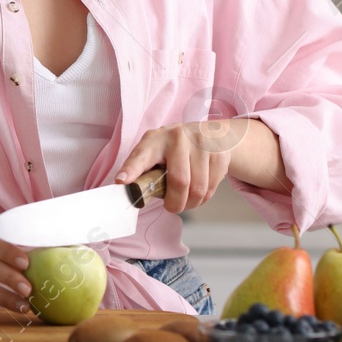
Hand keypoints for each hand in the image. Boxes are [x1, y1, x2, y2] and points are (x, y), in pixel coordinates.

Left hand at [115, 120, 246, 212]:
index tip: (122, 181)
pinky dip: (204, 197)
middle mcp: (178, 138)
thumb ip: (144, 172)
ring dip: (191, 203)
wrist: (211, 134)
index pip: (141, 156)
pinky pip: (211, 188)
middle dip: (175, 203)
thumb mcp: (156, 153)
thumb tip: (133, 195)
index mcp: (155, 140)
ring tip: (187, 199)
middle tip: (172, 207)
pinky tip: (200, 189)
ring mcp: (201, 144)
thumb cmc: (175, 149)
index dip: (131, 170)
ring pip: (198, 189)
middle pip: (179, 182)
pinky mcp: (219, 153)